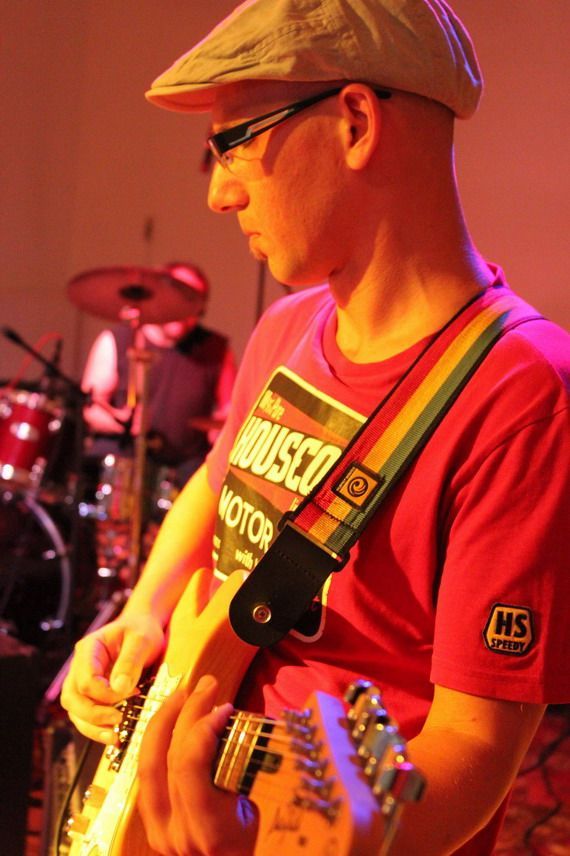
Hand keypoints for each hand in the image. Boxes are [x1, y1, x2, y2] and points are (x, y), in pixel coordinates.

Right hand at [60, 612, 163, 741]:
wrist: (143, 627)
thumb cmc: (141, 630)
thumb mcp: (142, 640)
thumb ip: (130, 662)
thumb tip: (120, 690)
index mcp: (89, 649)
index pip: (86, 679)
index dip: (105, 694)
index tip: (132, 693)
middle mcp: (80, 666)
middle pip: (72, 698)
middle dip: (93, 715)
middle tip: (118, 721)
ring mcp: (82, 680)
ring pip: (74, 710)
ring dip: (92, 727)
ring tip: (115, 737)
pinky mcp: (91, 693)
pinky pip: (85, 715)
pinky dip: (96, 728)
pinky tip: (114, 735)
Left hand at [138, 675, 258, 855]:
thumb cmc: (266, 853)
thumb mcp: (268, 818)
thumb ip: (254, 777)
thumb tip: (251, 725)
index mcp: (210, 831)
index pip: (190, 766)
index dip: (203, 727)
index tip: (225, 706)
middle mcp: (177, 833)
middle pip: (168, 759)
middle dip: (186, 712)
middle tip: (206, 684)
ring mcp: (161, 834)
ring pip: (148, 766)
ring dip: (164, 724)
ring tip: (183, 696)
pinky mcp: (156, 830)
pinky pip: (148, 779)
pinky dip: (158, 746)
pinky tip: (171, 726)